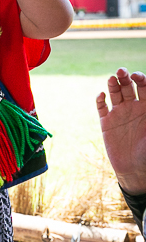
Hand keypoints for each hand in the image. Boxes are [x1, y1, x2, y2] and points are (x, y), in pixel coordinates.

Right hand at [96, 68, 145, 193]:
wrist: (134, 170)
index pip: (144, 87)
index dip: (141, 79)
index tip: (137, 77)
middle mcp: (133, 107)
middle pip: (128, 86)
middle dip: (125, 77)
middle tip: (121, 71)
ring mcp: (119, 113)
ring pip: (115, 93)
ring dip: (113, 84)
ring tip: (112, 79)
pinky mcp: (106, 122)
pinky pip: (102, 107)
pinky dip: (100, 99)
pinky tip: (102, 95)